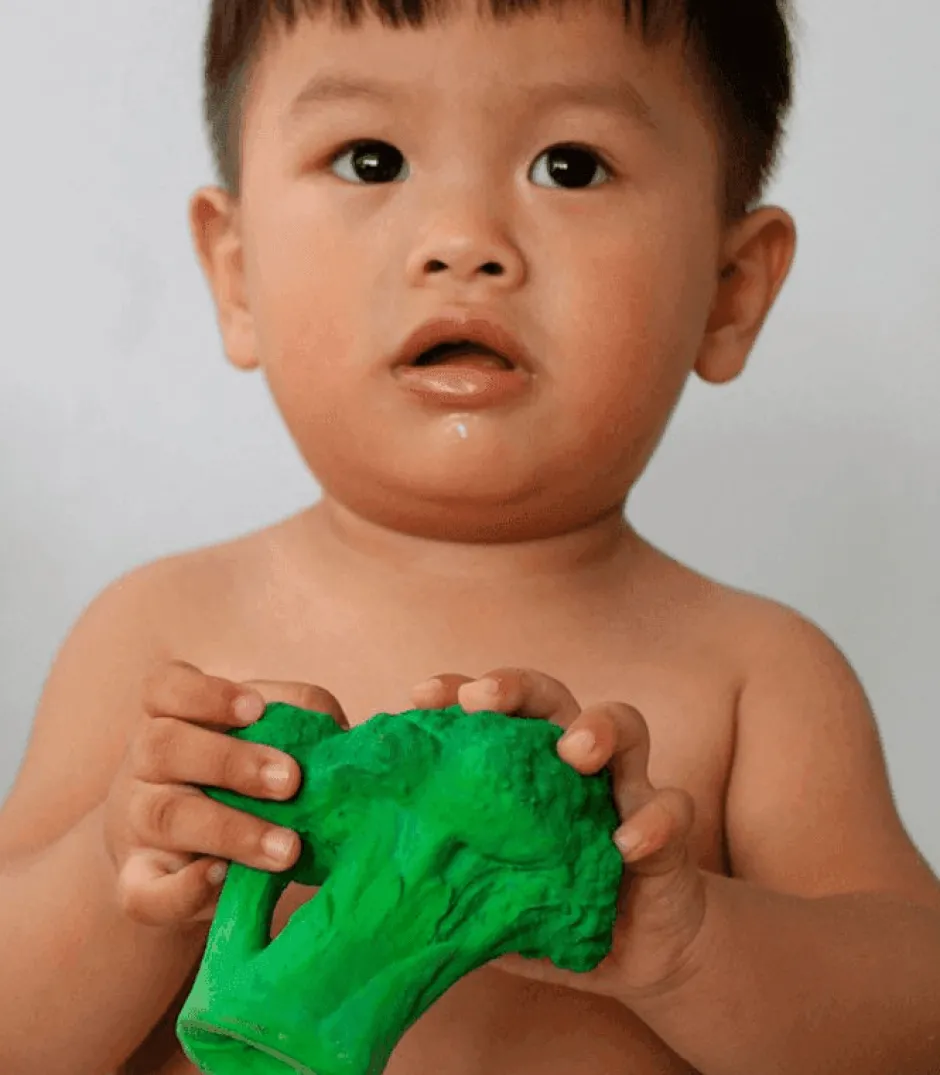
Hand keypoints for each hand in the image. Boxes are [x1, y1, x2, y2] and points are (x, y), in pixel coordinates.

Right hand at [103, 660, 347, 926]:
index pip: (166, 687)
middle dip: (232, 762)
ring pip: (166, 816)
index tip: (256, 708)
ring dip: (232, 830)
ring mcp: (135, 823)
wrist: (185, 850)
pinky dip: (184, 888)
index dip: (207, 694)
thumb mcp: (259, 737)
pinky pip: (144, 891)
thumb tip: (341, 735)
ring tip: (288, 847)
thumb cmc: (237, 775)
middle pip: (165, 746)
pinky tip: (224, 878)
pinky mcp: (139, 883)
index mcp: (172, 714)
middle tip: (291, 781)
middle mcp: (144, 762)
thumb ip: (298, 724)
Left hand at [412, 668, 705, 1004]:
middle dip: (517, 688)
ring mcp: (622, 789)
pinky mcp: (665, 832)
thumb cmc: (543, 909)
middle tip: (484, 700)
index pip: (489, 713)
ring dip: (599, 728)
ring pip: (625, 726)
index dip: (455, 694)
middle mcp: (571, 763)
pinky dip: (652, 821)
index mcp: (521, 768)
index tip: (419, 698)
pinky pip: (670, 812)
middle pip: (550, 697)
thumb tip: (356, 884)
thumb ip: (437, 878)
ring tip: (575, 751)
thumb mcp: (480, 894)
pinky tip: (625, 844)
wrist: (631, 953)